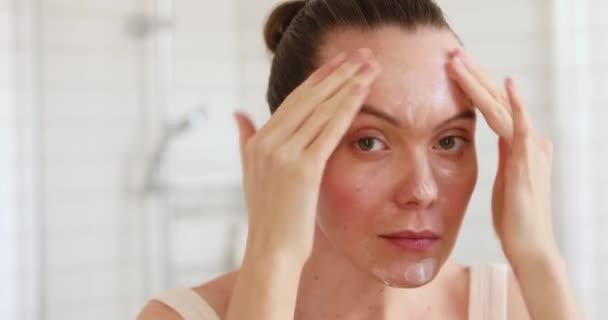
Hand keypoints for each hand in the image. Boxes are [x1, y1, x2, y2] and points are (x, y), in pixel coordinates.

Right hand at [234, 49, 381, 261]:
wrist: (272, 251)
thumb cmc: (269, 216)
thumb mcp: (251, 173)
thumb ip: (246, 140)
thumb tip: (238, 114)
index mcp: (258, 141)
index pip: (294, 100)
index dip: (319, 79)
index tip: (340, 63)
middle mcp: (268, 142)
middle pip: (309, 98)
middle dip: (338, 73)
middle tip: (362, 54)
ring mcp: (284, 154)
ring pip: (321, 109)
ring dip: (349, 84)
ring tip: (370, 65)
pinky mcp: (303, 168)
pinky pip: (329, 130)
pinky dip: (347, 107)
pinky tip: (363, 92)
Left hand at [447, 49, 556, 262]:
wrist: (531, 246)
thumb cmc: (515, 219)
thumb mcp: (505, 180)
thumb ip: (503, 158)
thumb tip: (495, 143)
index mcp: (521, 145)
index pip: (495, 108)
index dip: (476, 88)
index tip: (455, 70)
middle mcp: (530, 141)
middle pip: (498, 100)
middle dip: (475, 76)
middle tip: (454, 55)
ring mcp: (531, 148)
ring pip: (502, 107)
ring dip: (480, 83)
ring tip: (460, 61)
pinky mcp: (527, 160)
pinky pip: (520, 126)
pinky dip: (515, 103)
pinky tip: (507, 83)